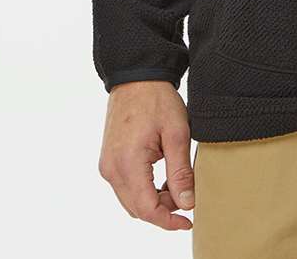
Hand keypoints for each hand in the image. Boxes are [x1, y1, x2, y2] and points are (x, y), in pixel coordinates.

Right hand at [97, 80, 194, 230]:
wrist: (136, 76)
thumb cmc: (157, 100)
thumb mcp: (177, 133)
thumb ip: (180, 171)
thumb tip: (187, 203)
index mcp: (128, 163)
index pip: (147, 209)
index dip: (168, 221)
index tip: (189, 220)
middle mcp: (111, 169)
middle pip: (137, 208)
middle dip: (164, 209)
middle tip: (187, 196)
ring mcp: (107, 165)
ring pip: (131, 200)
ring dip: (154, 200)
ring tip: (177, 184)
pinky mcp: (109, 160)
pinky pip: (126, 187)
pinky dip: (144, 190)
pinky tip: (163, 178)